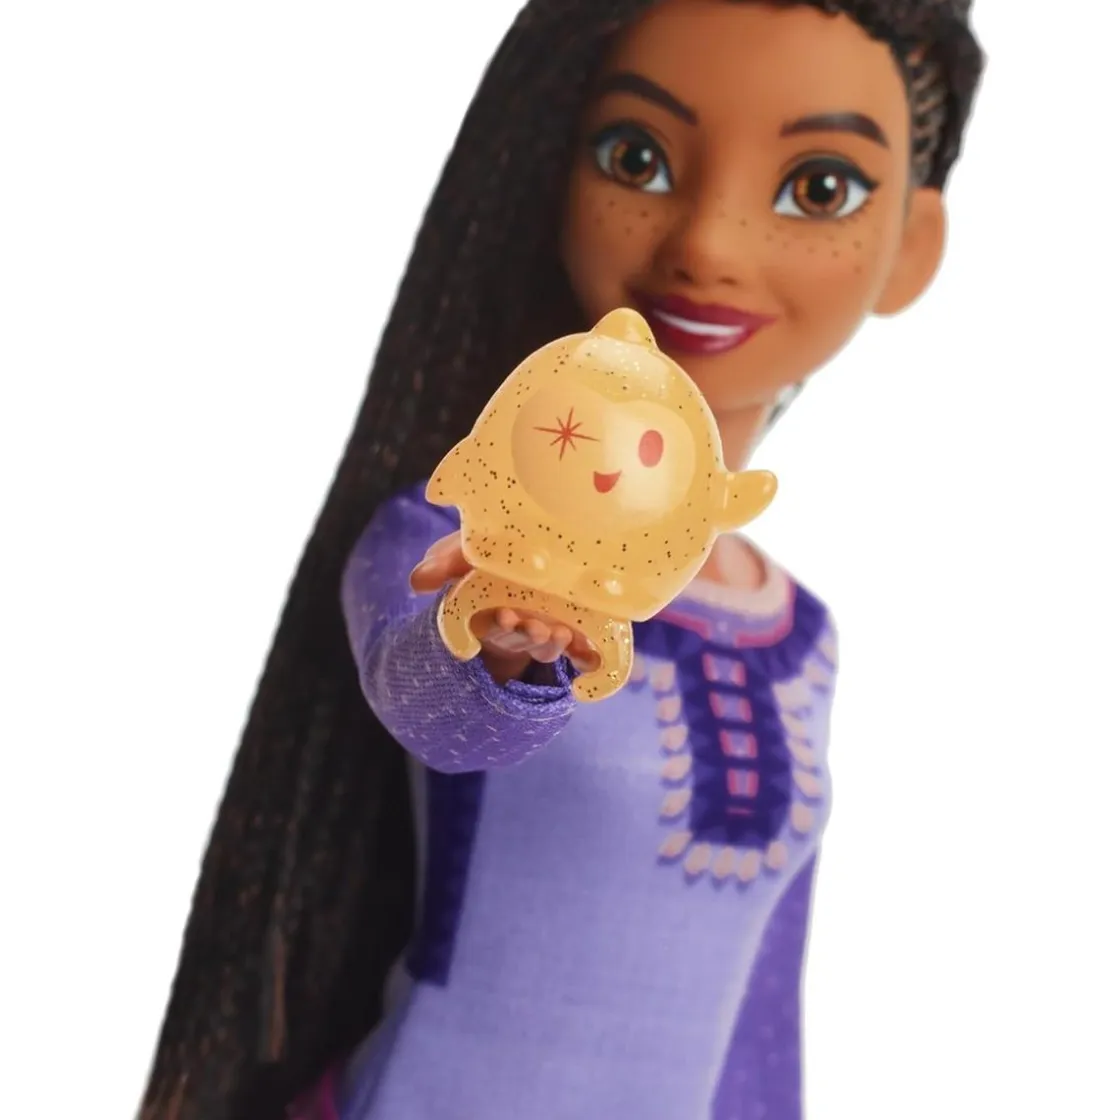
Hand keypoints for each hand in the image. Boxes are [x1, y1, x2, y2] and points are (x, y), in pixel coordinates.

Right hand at [409, 532, 597, 683]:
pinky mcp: (572, 630)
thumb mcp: (465, 556)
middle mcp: (519, 623)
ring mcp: (545, 627)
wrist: (519, 569)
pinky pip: (581, 649)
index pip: (493, 620)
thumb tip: (418, 581)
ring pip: (549, 643)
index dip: (498, 622)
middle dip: (527, 634)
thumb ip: (444, 563)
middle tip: (535, 628)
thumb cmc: (488, 562)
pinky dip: (587, 656)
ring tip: (562, 634)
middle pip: (522, 636)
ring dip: (554, 642)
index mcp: (492, 607)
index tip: (504, 616)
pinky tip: (595, 661)